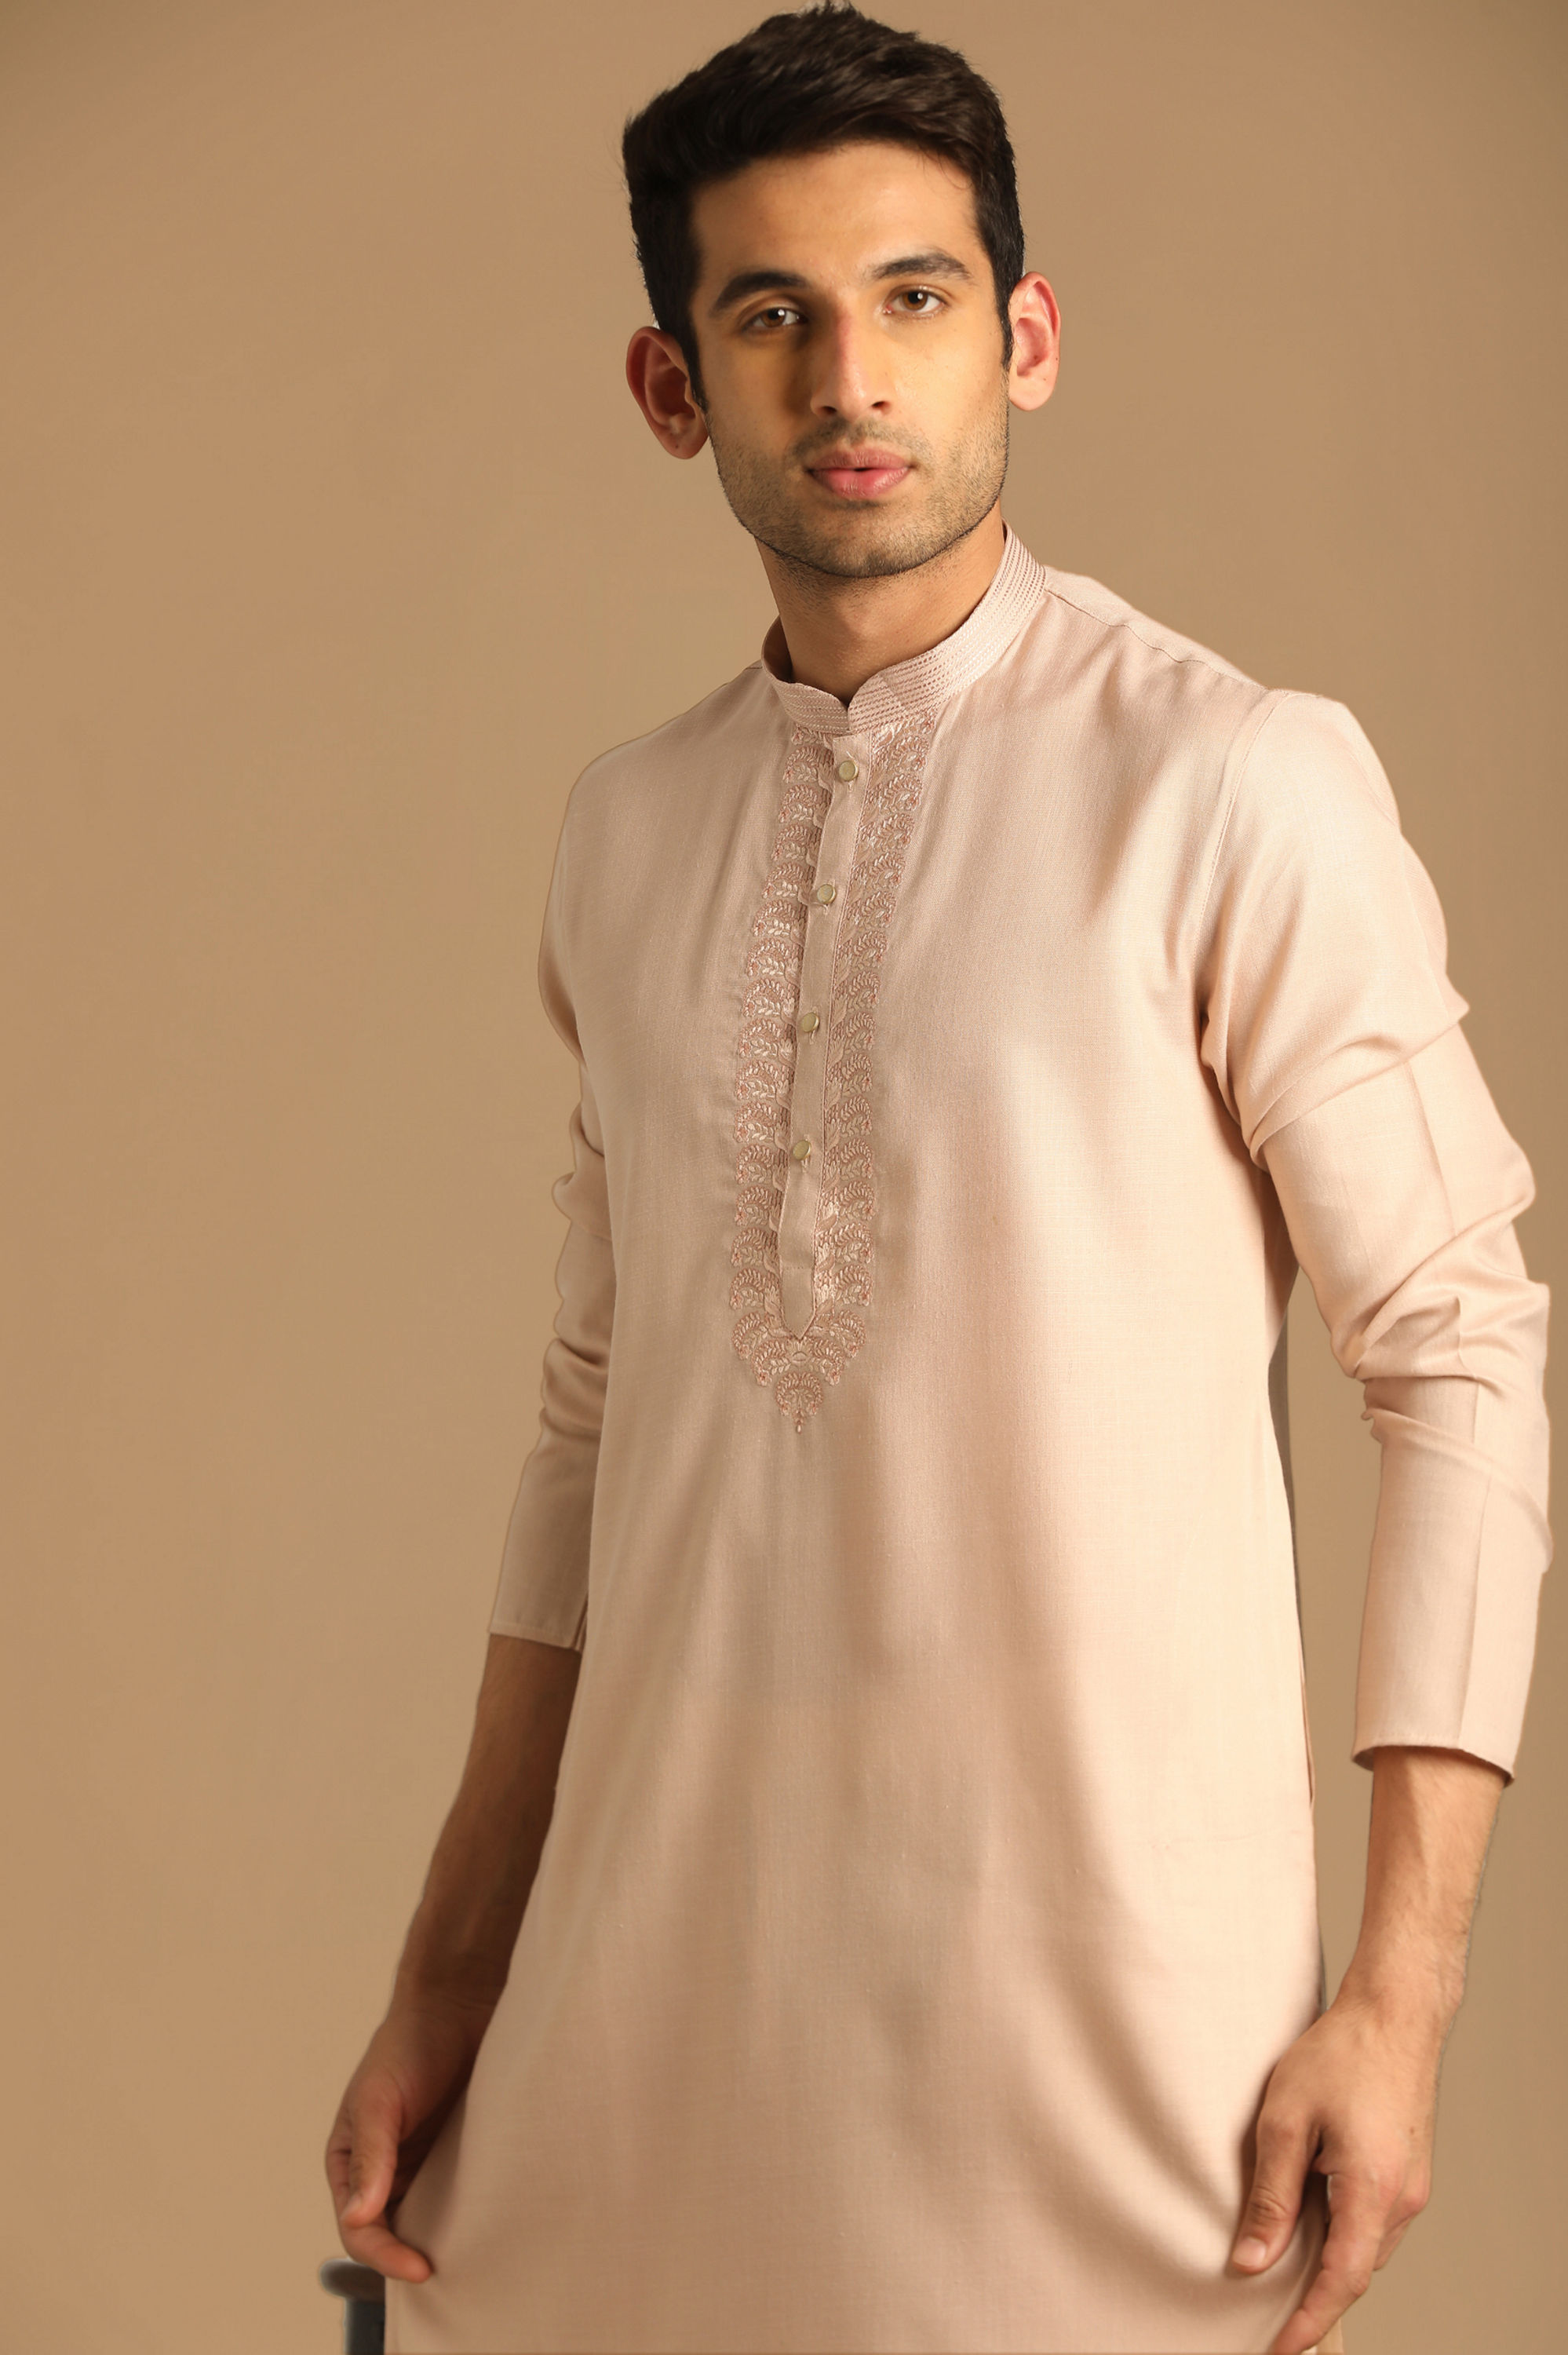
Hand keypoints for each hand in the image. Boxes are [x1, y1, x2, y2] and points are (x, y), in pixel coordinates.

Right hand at [325, 1988, 498, 2281]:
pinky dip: (473, 2215)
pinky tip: (494, 2222)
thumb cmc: (409, 2043)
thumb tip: (358, 2217)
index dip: (386, 2256)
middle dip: (412, 2258)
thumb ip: (370, 2156)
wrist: (460, 2002)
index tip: (422, 2268)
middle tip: (451, 2275)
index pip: (361, 2230)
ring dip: (444, 2241)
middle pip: (393, 2235)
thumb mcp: (380, 2099)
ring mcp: (424, 2165)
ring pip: (429, 2222)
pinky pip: (463, 2198)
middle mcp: (385, 2172)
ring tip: (475, 2258)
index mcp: (350, 2164)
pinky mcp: (461, 2155)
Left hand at [1228, 1985, 1444, 2354]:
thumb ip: (1271, 2196)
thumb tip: (1251, 2261)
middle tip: (1263, 2311)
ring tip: (1277, 2262)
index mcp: (1371, 2191)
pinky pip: (1374, 2222)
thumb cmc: (1339, 2054)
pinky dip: (1342, 2231)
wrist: (1394, 2014)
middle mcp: (1401, 2200)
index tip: (1278, 2349)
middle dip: (1312, 2296)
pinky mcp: (1409, 2174)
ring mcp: (1411, 2188)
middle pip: (1354, 2271)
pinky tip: (1309, 2215)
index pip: (1340, 2282)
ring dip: (1327, 2260)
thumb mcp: (1285, 2120)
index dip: (1307, 2321)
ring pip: (1365, 2248)